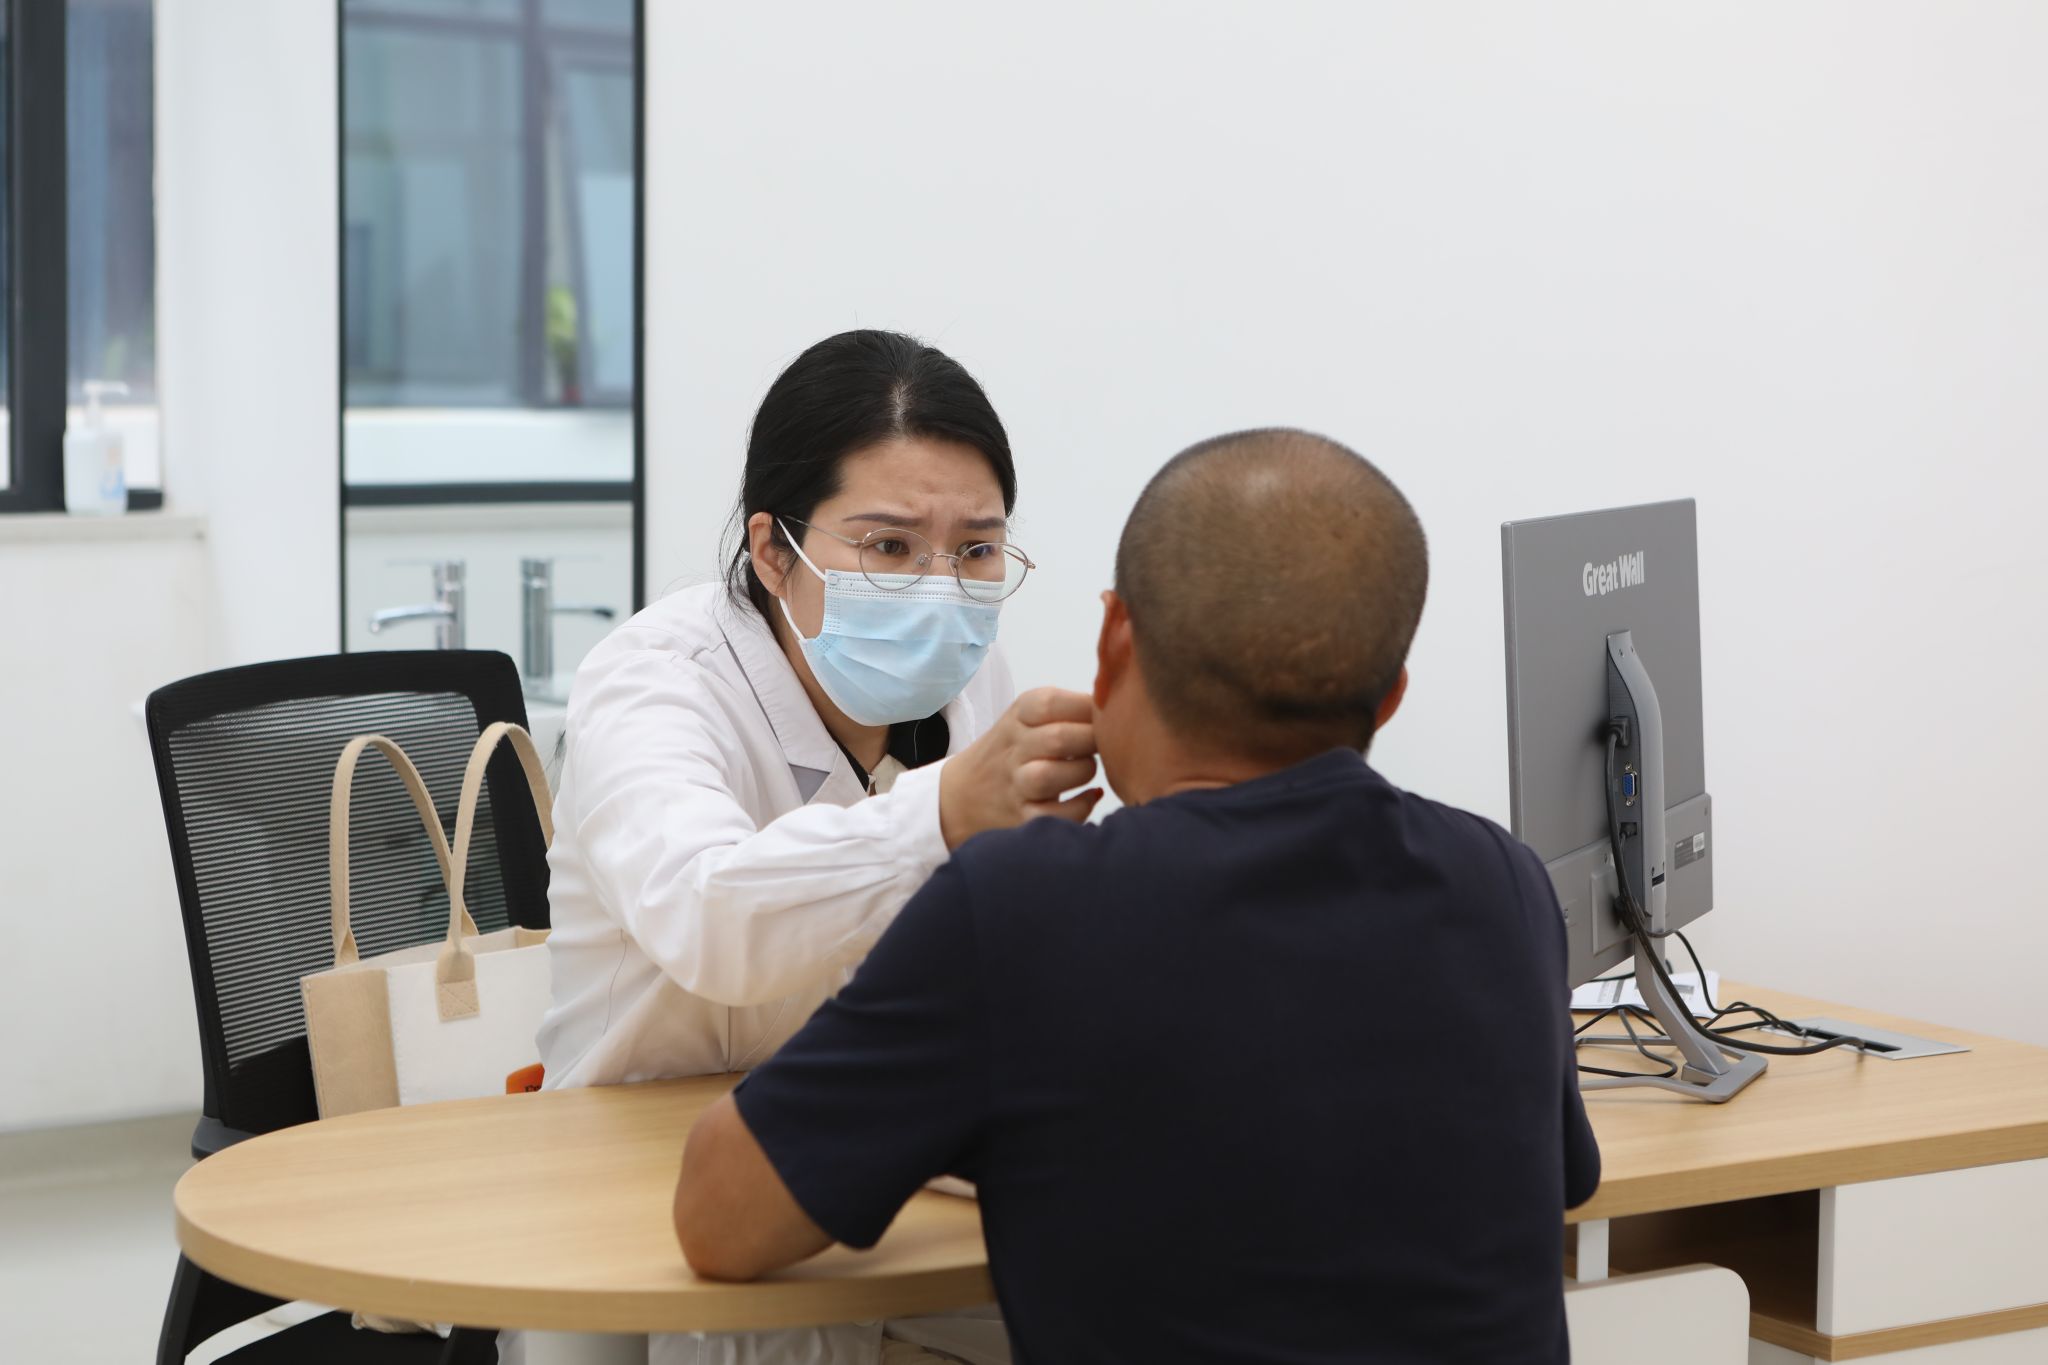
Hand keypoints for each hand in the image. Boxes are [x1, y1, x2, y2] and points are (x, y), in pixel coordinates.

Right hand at [938, 687, 1102, 849]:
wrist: (962, 796)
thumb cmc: (1013, 751)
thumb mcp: (1027, 718)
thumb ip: (1070, 707)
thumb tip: (1126, 702)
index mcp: (1018, 716)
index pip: (1050, 702)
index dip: (1086, 707)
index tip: (1103, 715)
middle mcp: (1012, 749)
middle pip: (1057, 738)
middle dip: (1092, 740)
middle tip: (1106, 744)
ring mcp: (1014, 785)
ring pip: (1048, 777)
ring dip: (1082, 772)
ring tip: (1089, 769)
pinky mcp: (1020, 818)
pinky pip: (1053, 816)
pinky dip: (1080, 807)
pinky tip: (1090, 796)